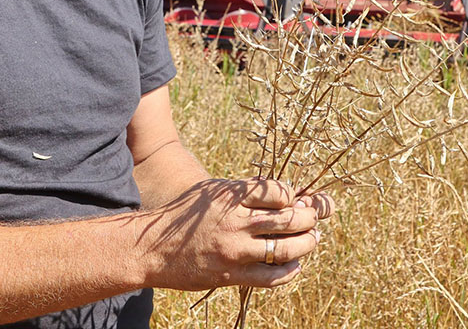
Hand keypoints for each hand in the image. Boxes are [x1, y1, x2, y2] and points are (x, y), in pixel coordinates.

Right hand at [133, 178, 330, 290]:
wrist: (152, 248)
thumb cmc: (184, 216)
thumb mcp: (212, 191)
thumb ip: (245, 191)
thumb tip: (284, 193)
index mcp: (230, 195)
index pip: (279, 192)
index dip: (295, 196)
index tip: (299, 200)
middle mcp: (235, 221)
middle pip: (289, 219)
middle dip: (310, 218)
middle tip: (315, 218)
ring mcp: (234, 250)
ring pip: (286, 248)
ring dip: (307, 243)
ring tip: (312, 239)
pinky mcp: (231, 275)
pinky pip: (272, 277)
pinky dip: (290, 270)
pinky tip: (295, 264)